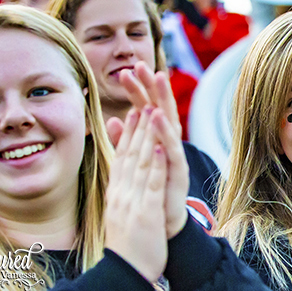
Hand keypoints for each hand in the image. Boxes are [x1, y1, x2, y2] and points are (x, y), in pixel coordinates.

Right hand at [104, 108, 168, 282]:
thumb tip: (120, 179)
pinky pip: (150, 183)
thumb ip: (121, 195)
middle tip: (142, 97)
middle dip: (138, 124)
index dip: (130, 132)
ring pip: (139, 162)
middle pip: (129, 153)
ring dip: (146, 135)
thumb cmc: (126, 248)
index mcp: (117, 193)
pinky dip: (155, 163)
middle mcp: (121, 193)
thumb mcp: (121, 216)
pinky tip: (161, 145)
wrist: (123, 274)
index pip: (123, 157)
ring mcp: (132, 200)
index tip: (136, 110)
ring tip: (151, 110)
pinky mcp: (144, 211)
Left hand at [120, 62, 189, 237]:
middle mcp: (167, 145)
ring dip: (162, 100)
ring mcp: (174, 157)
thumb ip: (125, 141)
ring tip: (156, 79)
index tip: (126, 71)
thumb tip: (114, 119)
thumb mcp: (133, 163)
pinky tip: (156, 117)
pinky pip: (171, 148)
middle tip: (142, 64)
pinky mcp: (177, 171)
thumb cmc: (150, 194)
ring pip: (168, 123)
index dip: (137, 91)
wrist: (162, 226)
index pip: (145, 110)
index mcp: (154, 142)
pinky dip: (164, 132)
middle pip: (159, 109)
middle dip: (151, 87)